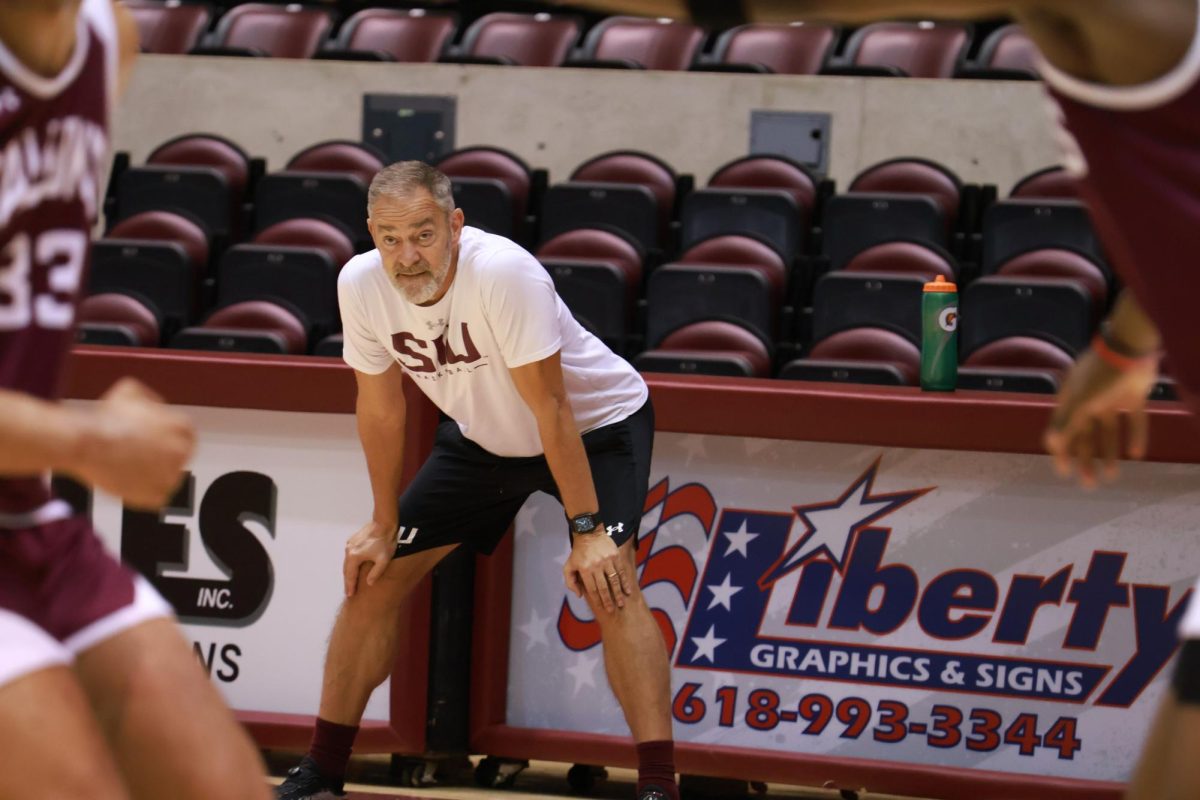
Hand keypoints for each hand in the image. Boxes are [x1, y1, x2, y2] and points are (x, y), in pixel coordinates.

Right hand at [74, 378, 194, 509]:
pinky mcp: (155, 497)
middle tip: (141, 454)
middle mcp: (182, 452)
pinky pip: (157, 497)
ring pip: (168, 477)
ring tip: (131, 467)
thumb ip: (150, 398)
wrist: (87, 444)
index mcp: (182, 427)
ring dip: (155, 474)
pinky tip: (131, 483)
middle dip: (163, 455)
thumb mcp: (131, 390)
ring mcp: (170, 476)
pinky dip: (145, 493)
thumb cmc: (107, 417)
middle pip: (178, 456)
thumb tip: (154, 406)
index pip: (186, 434)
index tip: (155, 440)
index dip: (169, 436)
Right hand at [343, 519, 396, 596]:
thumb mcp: (383, 560)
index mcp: (354, 556)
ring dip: (349, 572)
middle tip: (349, 592)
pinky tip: (354, 567)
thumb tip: (369, 583)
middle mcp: (349, 550)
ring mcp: (350, 544)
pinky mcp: (353, 540)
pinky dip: (351, 563)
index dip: (350, 586)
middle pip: (346, 569)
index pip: (350, 575)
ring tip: (351, 582)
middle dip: (348, 581)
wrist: (384, 523)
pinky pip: (350, 555)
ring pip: (347, 562)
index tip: (350, 595)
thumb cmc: (385, 542)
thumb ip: (375, 573)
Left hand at [563, 529, 631, 612]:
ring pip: (614, 581)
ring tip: (621, 603)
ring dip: (618, 593)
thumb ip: (570, 582)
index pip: (592, 589)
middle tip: (612, 610)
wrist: (589, 533)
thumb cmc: (578, 552)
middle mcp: (596, 566)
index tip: (602, 608)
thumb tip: (579, 595)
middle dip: (608, 600)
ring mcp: (607, 561)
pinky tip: (628, 591)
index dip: (597, 600)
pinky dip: (625, 582)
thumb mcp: (568, 566)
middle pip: (603, 587)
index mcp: (584, 570)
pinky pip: (621, 571)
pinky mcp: (615, 556)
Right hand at [1043, 348, 1157, 488]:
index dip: (1062, 453)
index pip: (1063, 431)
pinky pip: (1134, 421)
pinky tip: (1136, 454)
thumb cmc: (1099, 374)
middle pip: (1085, 436)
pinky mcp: (1134, 397)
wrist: (1132, 348)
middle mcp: (1089, 402)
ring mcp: (1112, 399)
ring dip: (1109, 453)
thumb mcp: (1079, 400)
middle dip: (1086, 460)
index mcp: (1071, 400)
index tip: (1064, 473)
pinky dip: (1135, 436)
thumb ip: (1065, 422)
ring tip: (1112, 475)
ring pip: (1109, 432)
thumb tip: (1051, 444)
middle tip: (1088, 484)